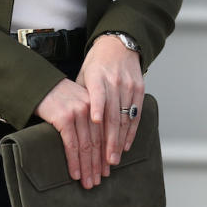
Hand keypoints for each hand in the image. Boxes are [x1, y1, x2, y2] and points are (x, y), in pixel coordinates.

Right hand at [34, 78, 103, 188]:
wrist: (36, 85)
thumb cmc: (55, 96)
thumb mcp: (76, 102)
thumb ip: (87, 118)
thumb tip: (92, 145)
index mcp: (96, 105)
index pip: (104, 133)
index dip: (106, 153)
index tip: (107, 169)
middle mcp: (91, 108)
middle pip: (97, 142)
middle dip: (98, 164)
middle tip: (98, 181)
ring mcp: (78, 112)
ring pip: (86, 146)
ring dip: (87, 167)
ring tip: (89, 182)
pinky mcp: (64, 118)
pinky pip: (71, 145)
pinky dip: (74, 162)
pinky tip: (75, 174)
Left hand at [77, 34, 144, 169]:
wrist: (119, 45)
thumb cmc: (96, 63)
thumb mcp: (84, 74)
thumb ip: (80, 96)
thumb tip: (67, 121)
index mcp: (97, 77)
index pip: (98, 95)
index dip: (97, 108)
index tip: (94, 123)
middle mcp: (115, 82)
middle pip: (113, 115)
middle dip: (110, 141)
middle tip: (106, 161)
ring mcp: (129, 86)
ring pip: (125, 118)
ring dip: (119, 141)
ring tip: (113, 159)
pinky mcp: (139, 89)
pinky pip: (136, 115)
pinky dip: (131, 132)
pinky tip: (125, 145)